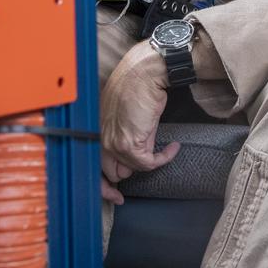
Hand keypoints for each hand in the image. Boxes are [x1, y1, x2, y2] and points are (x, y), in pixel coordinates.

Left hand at [99, 42, 181, 203]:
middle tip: (148, 170)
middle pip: (112, 173)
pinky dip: (163, 158)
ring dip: (150, 162)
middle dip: (130, 174)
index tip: (115, 194)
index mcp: (96, 130)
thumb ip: (127, 134)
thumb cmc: (138, 84)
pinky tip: (172, 148)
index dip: (104, 185)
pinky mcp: (129, 143)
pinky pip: (148, 164)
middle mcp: (100, 138)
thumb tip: (137, 153)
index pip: (94, 166)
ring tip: (164, 148)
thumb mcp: (128, 113)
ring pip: (131, 169)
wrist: (145, 72)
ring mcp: (112, 143)